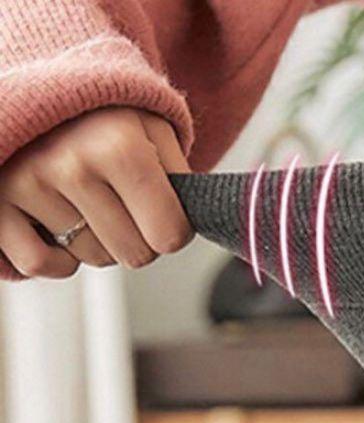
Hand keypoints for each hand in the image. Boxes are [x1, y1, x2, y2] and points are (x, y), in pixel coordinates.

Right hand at [0, 107, 193, 278]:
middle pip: (135, 256)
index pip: (170, 237)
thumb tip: (201, 225)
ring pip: (93, 260)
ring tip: (85, 198)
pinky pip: (41, 265)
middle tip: (121, 202)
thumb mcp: (156, 129)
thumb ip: (183, 180)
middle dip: (137, 237)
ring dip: (97, 241)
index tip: (162, 211)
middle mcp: (71, 165)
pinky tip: (59, 227)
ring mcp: (28, 183)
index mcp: (119, 146)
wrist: (38, 83)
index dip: (173, 230)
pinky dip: (57, 259)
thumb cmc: (106, 115)